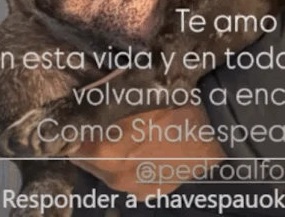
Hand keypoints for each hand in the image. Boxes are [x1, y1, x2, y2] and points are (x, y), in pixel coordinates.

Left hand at [70, 104, 226, 200]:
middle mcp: (115, 177)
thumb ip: (101, 101)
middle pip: (89, 160)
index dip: (74, 130)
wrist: (213, 126)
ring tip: (130, 132)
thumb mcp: (132, 92)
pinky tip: (149, 146)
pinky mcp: (154, 192)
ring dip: (112, 154)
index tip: (80, 118)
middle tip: (104, 122)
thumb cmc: (172, 103)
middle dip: (92, 143)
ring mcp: (135, 189)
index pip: (71, 146)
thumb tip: (80, 100)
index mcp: (105, 152)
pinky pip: (133, 177)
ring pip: (110, 170)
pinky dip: (134, 164)